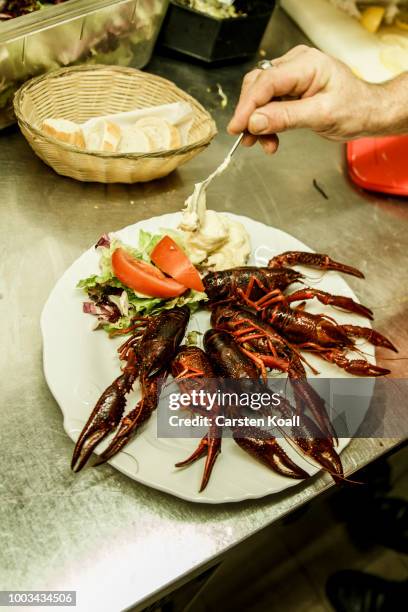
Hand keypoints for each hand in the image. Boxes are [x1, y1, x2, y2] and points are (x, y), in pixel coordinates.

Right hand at [227, 45, 386, 153]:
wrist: (368, 112)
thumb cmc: (354, 109)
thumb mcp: (321, 116)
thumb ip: (286, 118)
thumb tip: (255, 121)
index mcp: (306, 64)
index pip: (266, 82)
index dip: (247, 106)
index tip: (236, 127)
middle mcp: (296, 65)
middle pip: (258, 86)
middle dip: (250, 115)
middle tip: (247, 139)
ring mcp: (292, 76)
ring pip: (260, 97)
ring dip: (257, 122)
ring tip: (262, 143)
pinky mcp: (290, 88)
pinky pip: (268, 104)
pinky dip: (265, 123)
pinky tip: (269, 138)